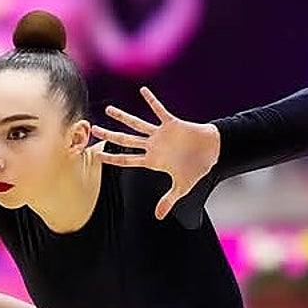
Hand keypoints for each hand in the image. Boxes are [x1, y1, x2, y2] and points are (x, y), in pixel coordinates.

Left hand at [90, 86, 220, 219]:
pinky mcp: (172, 123)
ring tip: (108, 109)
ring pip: (137, 124)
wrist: (213, 152)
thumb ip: (168, 200)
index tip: (95, 155)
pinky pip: (160, 110)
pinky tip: (142, 91)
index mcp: (151, 160)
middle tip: (94, 129)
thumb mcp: (182, 187)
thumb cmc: (197, 168)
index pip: (126, 160)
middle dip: (109, 135)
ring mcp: (160, 134)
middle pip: (125, 140)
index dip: (111, 158)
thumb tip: (159, 216)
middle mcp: (152, 146)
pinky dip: (152, 101)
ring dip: (123, 117)